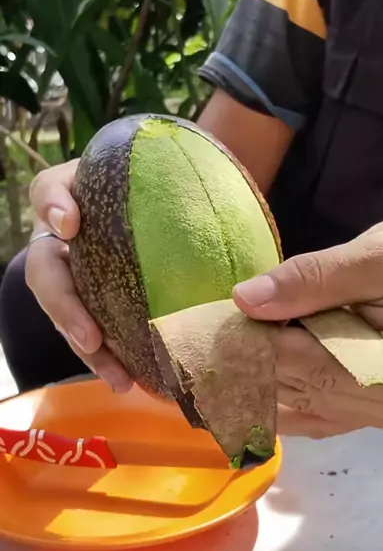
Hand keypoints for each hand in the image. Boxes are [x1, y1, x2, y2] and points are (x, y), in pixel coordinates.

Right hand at [26, 162, 132, 392]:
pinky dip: (111, 360)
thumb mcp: (134, 169)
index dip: (53, 208)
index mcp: (67, 201)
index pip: (47, 193)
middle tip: (90, 339)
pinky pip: (97, 336)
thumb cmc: (147, 182)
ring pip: (70, 318)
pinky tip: (131, 381)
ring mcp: (78, 277)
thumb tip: (69, 224)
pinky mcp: (99, 306)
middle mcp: (61, 241)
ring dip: (91, 352)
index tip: (70, 225)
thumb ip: (119, 179)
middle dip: (66, 312)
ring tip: (119, 379)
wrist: (169, 197)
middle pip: (46, 277)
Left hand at [233, 215, 382, 438]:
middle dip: (255, 367)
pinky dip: (290, 395)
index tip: (212, 330)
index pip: (319, 367)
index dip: (261, 350)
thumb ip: (312, 279)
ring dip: (265, 385)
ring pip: (314, 410)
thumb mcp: (378, 254)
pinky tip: (252, 382)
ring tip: (217, 361)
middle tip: (201, 345)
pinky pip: (329, 413)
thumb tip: (245, 301)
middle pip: (313, 393)